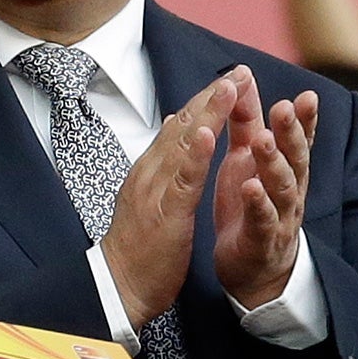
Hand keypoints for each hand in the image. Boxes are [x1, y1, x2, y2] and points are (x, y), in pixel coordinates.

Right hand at [103, 76, 239, 328]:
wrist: (119, 287)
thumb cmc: (137, 248)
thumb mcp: (150, 196)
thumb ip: (162, 161)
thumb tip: (173, 125)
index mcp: (150, 170)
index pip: (180, 128)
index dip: (206, 101)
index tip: (230, 79)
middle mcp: (150, 173)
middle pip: (183, 127)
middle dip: (212, 97)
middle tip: (238, 71)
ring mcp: (155, 192)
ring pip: (183, 145)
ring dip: (207, 114)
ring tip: (228, 87)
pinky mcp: (165, 214)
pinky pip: (182, 180)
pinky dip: (195, 155)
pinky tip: (209, 134)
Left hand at [212, 67, 316, 307]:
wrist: (251, 271)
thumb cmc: (250, 209)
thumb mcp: (245, 160)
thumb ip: (247, 123)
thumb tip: (244, 80)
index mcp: (285, 170)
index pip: (300, 140)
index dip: (305, 120)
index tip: (308, 96)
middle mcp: (289, 191)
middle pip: (296, 158)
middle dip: (292, 133)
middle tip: (283, 108)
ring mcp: (279, 217)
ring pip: (282, 187)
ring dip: (274, 162)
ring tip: (263, 140)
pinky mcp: (262, 240)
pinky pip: (263, 220)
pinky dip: (258, 203)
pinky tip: (250, 187)